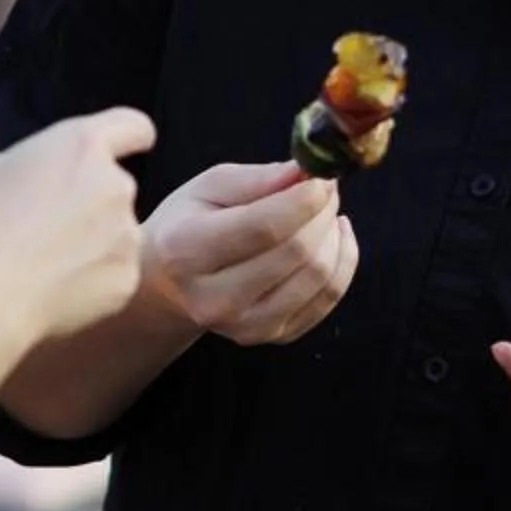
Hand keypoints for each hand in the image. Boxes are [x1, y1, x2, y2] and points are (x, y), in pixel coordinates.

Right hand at [0, 108, 156, 352]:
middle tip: (46, 228)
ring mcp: (127, 235)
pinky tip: (55, 292)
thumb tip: (37, 178)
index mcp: (82, 145)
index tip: (125, 148)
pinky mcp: (127, 279)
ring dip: (93, 243)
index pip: (133, 126)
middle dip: (91, 202)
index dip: (129, 137)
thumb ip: (29, 164)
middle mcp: (116, 185)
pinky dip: (93, 282)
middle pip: (115, 186)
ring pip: (117, 234)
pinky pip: (114, 274)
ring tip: (46, 267)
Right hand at [141, 162, 357, 346]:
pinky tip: (332, 237)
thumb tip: (308, 173)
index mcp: (187, 252)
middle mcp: (213, 299)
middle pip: (296, 253)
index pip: (263, 228)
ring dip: (334, 235)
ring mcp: (245, 326)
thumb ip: (257, 179)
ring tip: (324, 211)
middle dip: (322, 212)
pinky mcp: (272, 337)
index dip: (303, 200)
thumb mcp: (208, 187)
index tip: (322, 176)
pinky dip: (342, 261)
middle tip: (326, 188)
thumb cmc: (189, 224)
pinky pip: (328, 297)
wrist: (169, 283)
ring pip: (319, 277)